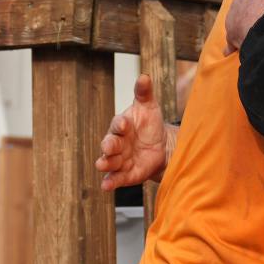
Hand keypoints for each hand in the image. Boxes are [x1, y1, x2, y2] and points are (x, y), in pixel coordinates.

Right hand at [96, 75, 173, 189]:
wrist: (161, 146)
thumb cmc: (150, 124)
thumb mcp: (149, 107)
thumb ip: (144, 92)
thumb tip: (144, 76)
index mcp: (121, 125)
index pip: (118, 124)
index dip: (120, 124)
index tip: (124, 124)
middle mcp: (117, 143)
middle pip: (109, 144)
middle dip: (109, 145)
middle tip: (109, 146)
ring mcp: (119, 159)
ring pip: (109, 162)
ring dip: (105, 163)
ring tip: (101, 165)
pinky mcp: (125, 174)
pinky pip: (115, 179)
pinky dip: (110, 182)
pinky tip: (106, 186)